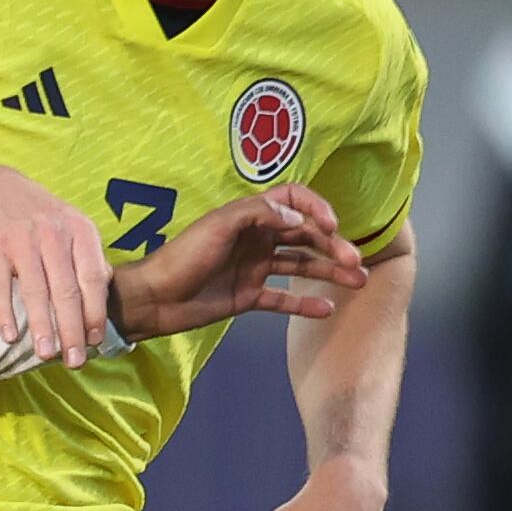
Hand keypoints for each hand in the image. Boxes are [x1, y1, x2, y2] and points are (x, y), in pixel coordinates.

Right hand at [0, 163, 111, 363]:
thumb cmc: (38, 217)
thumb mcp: (70, 225)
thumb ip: (88, 257)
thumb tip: (105, 292)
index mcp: (80, 230)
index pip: (93, 278)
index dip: (95, 312)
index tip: (95, 341)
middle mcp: (54, 233)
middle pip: (67, 290)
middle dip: (72, 330)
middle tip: (75, 360)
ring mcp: (23, 239)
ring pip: (36, 291)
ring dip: (41, 326)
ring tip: (45, 354)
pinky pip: (0, 286)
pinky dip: (4, 313)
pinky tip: (10, 337)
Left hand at [112, 182, 366, 339]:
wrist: (154, 299)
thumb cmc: (182, 257)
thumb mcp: (218, 226)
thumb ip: (258, 214)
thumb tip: (297, 218)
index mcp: (250, 217)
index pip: (293, 201)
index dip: (316, 209)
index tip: (331, 226)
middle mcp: (257, 239)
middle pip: (305, 236)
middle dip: (333, 245)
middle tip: (355, 262)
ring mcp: (254, 268)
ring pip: (301, 266)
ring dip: (329, 271)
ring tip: (357, 281)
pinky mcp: (248, 296)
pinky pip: (282, 299)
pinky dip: (304, 303)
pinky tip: (326, 309)